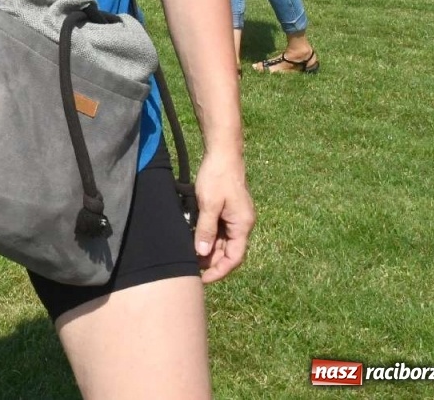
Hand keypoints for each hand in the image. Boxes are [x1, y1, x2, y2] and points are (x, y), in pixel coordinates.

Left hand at [193, 149, 254, 283]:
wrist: (223, 153)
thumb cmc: (217, 177)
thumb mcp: (209, 204)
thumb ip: (206, 229)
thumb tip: (202, 253)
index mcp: (243, 225)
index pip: (234, 258)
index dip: (219, 271)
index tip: (203, 278)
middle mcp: (242, 224)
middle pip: (229, 252)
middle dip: (212, 262)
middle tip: (192, 268)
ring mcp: (236, 217)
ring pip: (224, 242)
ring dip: (209, 250)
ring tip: (190, 255)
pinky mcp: (228, 210)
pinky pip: (220, 231)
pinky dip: (209, 237)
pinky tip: (194, 239)